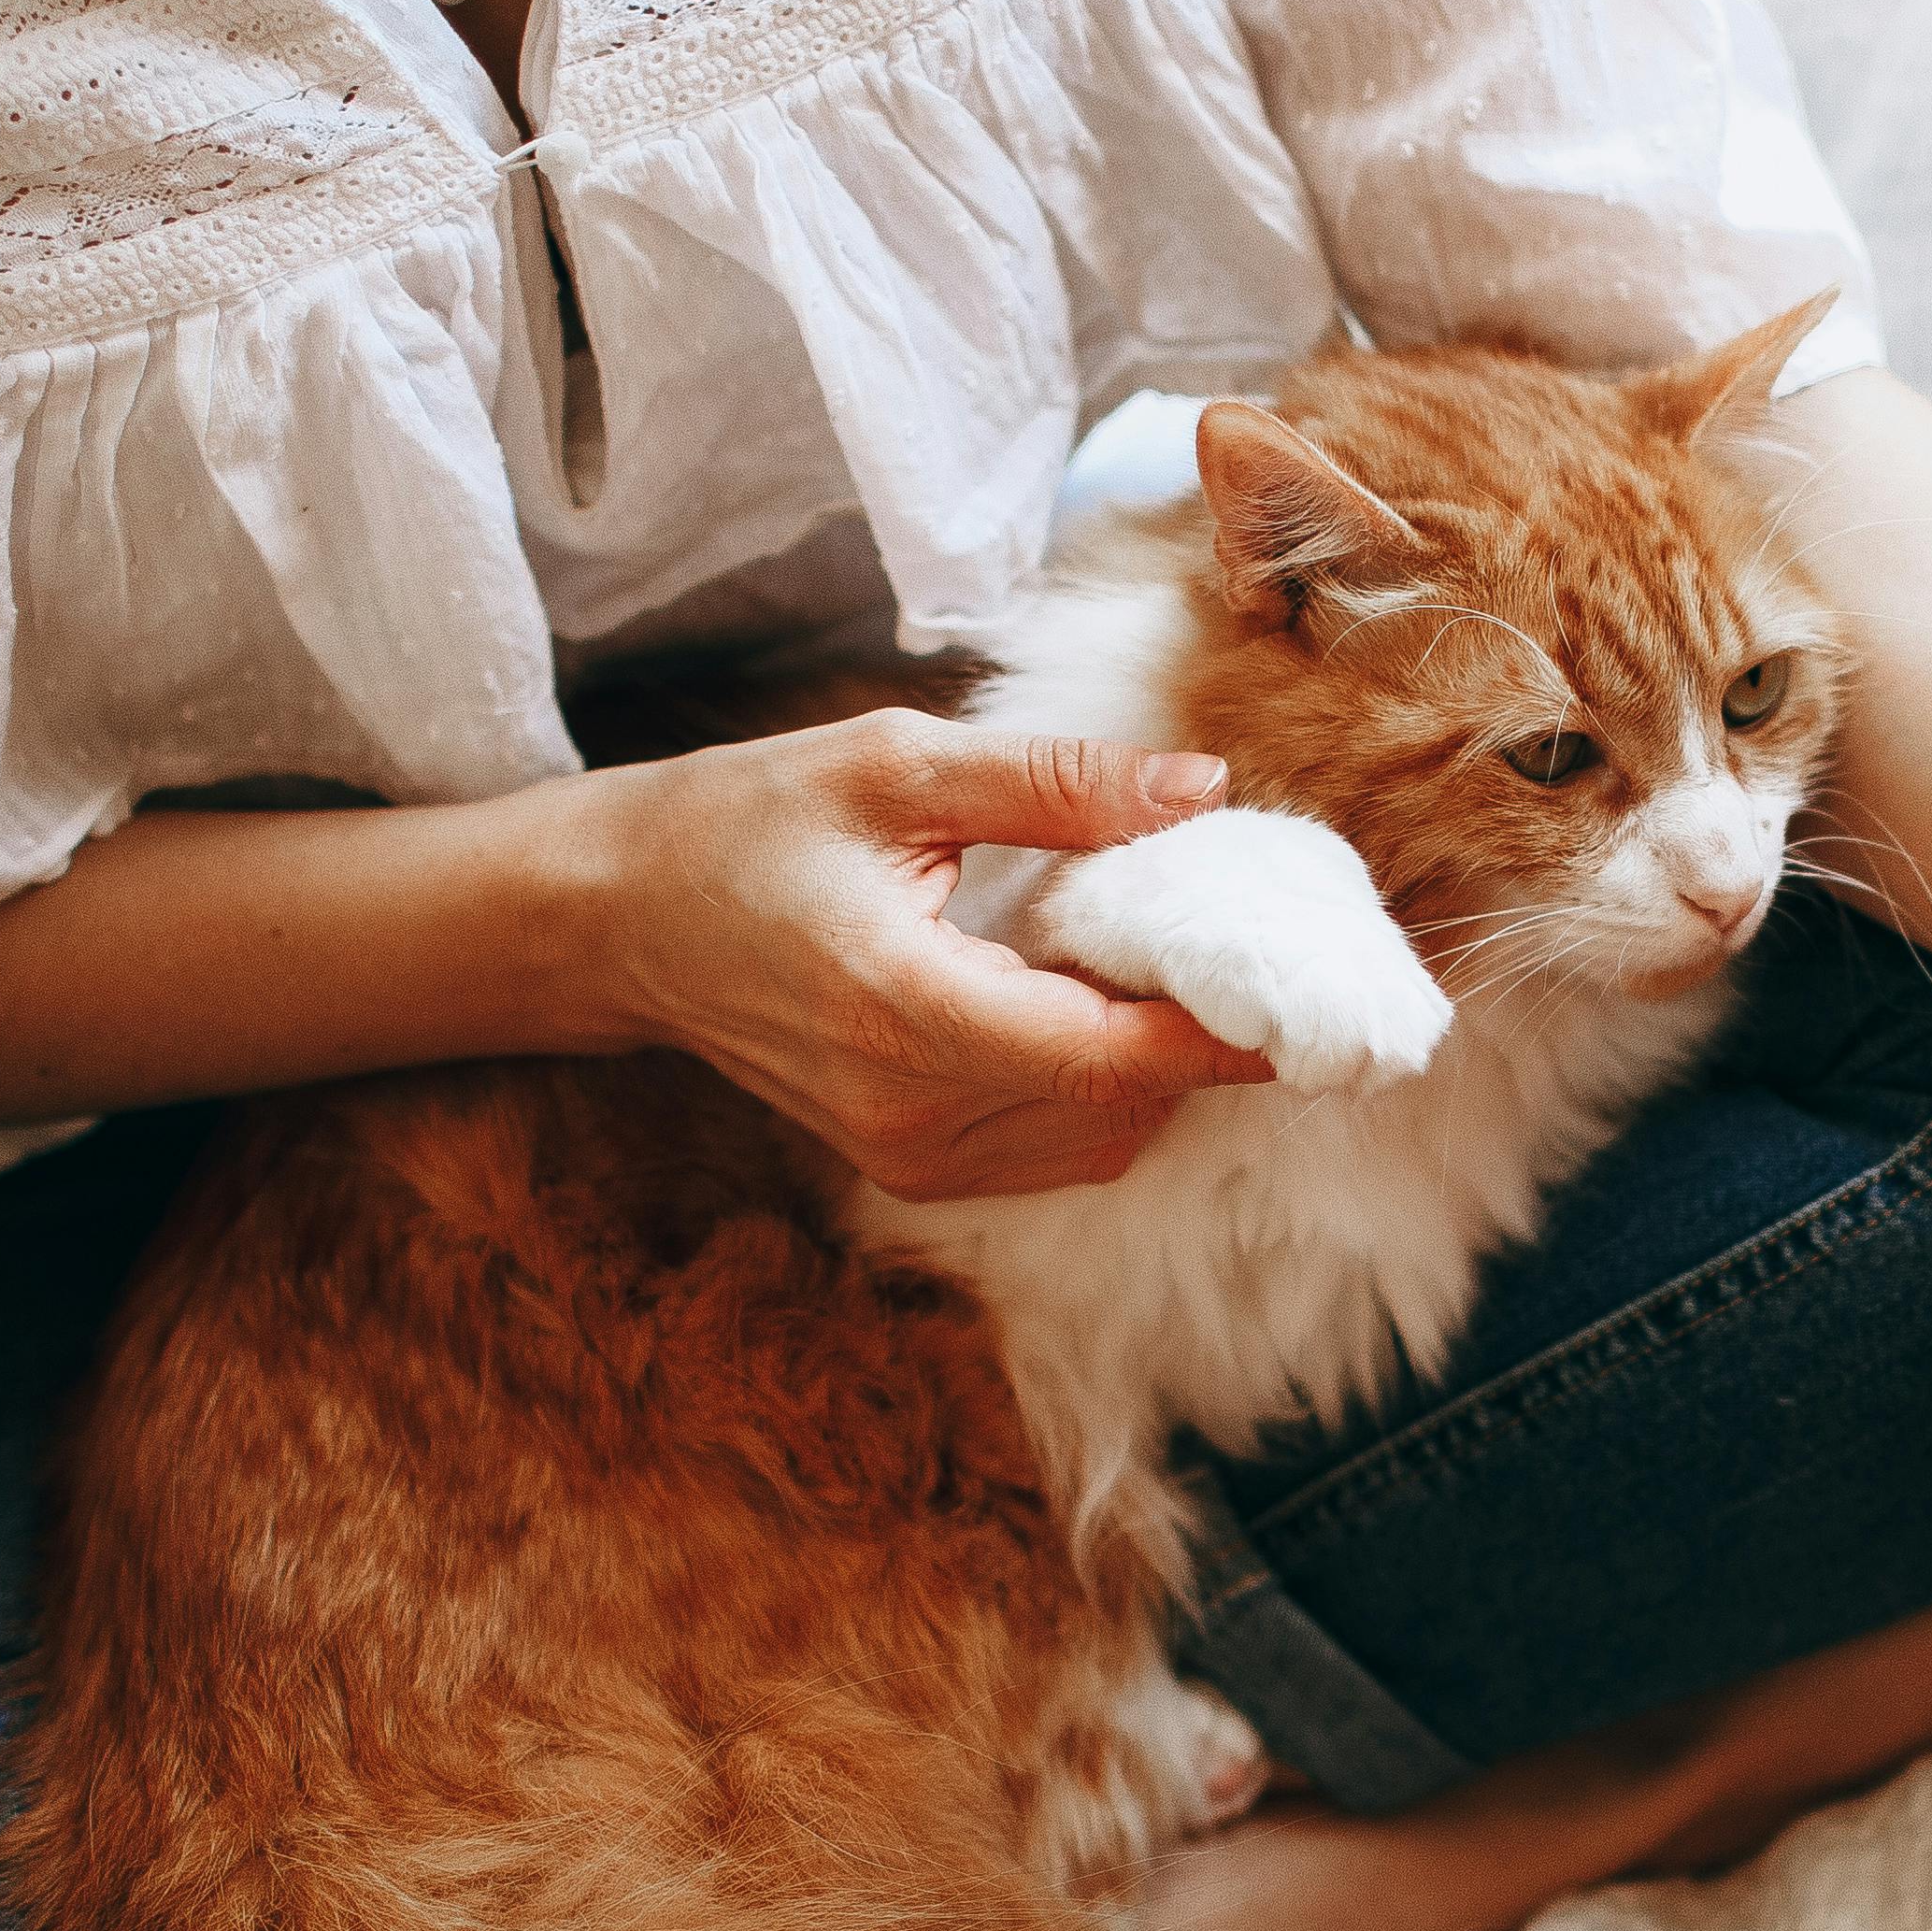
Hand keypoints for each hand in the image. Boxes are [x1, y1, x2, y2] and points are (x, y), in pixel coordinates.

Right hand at [588, 709, 1274, 1198]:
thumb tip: (1205, 788)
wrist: (622, 920)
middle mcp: (911, 1110)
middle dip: (1202, 1032)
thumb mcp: (896, 765)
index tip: (1309, 982)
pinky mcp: (910, 1165)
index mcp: (905, 1008)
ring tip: (1171, 959)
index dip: (1226, 1031)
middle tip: (1253, 939)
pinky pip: (1058, 1147)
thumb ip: (1056, 785)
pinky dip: (1105, 1085)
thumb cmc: (747, 823)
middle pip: (1124, 1103)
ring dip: (1157, 1061)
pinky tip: (1097, 1002)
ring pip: (1102, 1136)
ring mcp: (909, 1154)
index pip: (1112, 1056)